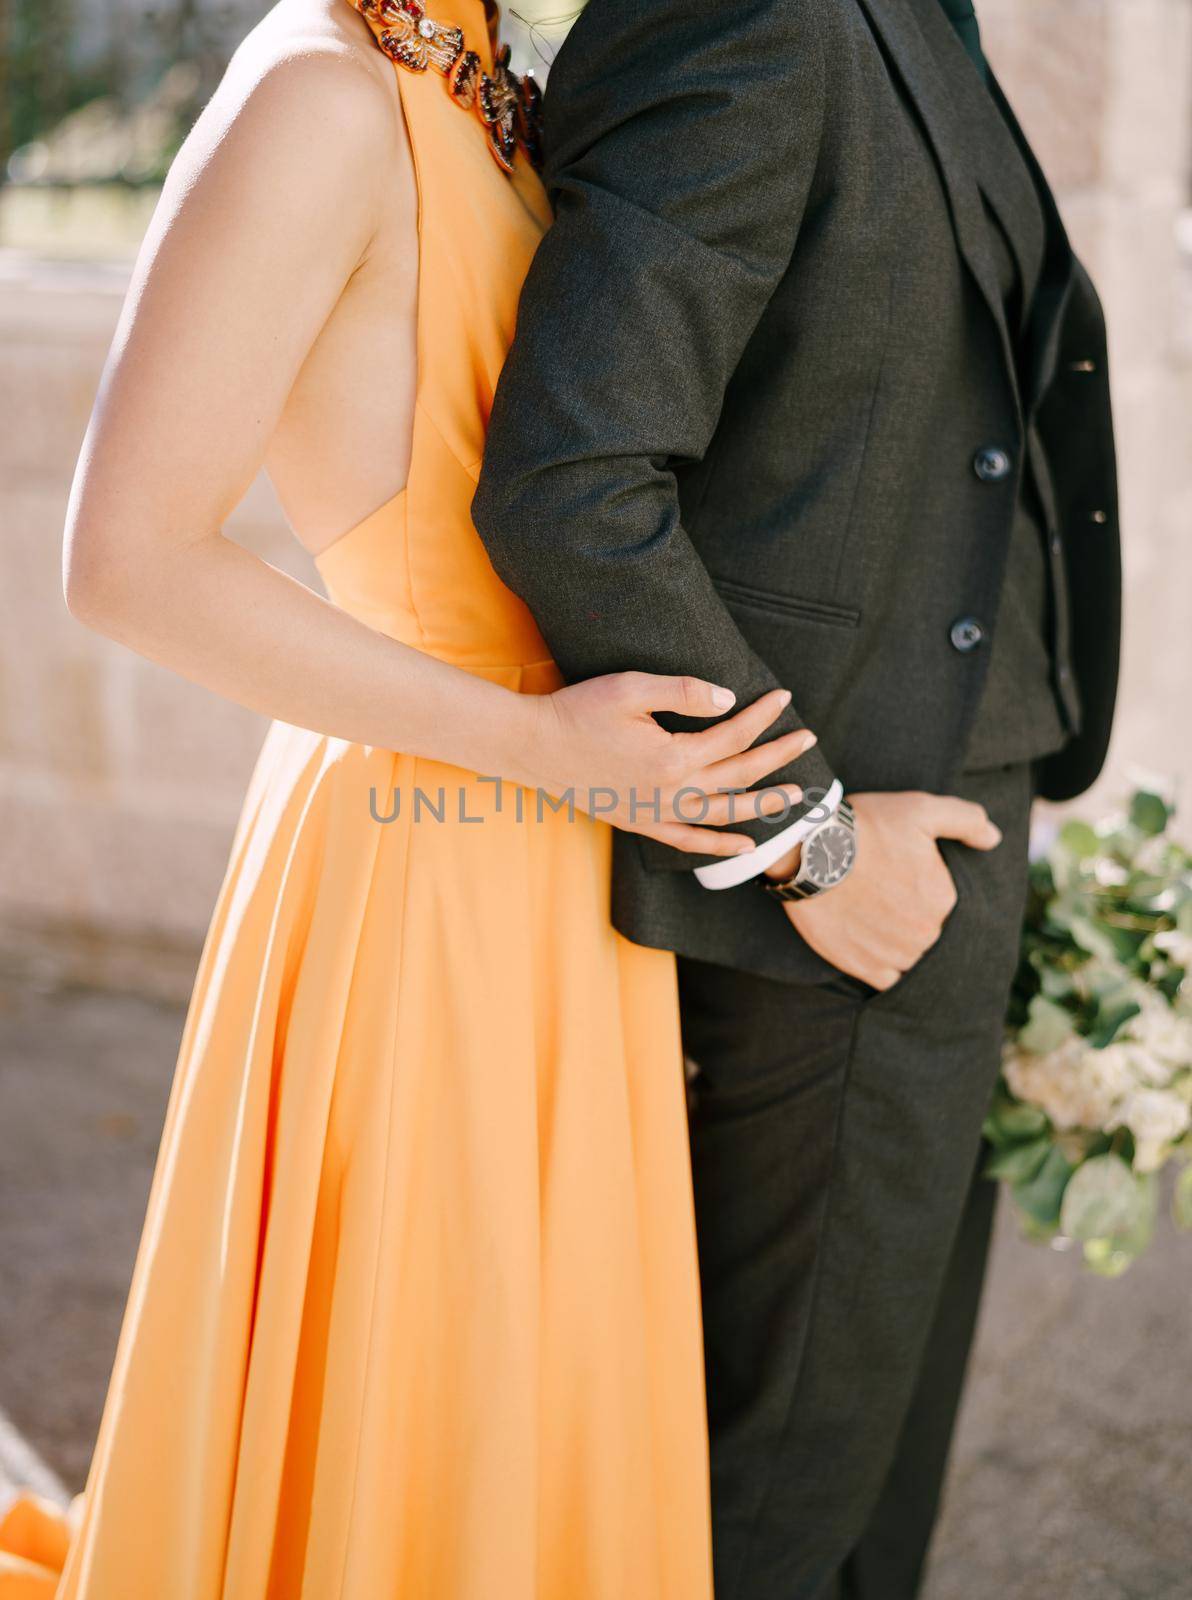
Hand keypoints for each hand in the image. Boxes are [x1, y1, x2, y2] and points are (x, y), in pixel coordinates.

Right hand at [517, 673, 817, 856]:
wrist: (534, 748)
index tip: (784, 697)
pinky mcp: (640, 823)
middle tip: (809, 740)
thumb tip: (728, 700)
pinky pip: (688, 840)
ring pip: (723, 813)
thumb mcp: (631, 688)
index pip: (734, 733)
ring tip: (796, 795)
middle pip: (739, 775)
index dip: (763, 715)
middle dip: (779, 757)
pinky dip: (718, 844)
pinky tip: (744, 844)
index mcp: (674, 756)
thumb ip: (683, 693)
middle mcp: (671, 792)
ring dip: (762, 805)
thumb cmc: (579, 711)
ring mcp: (657, 813)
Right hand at [776, 790, 1002, 989]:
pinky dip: (880, 963)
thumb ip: (967, 821)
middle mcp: (925, 933)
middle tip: (878, 889)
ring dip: (895, 939)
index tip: (895, 869)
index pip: (940, 900)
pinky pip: (886, 978)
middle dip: (907, 913)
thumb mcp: (922, 809)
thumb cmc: (867, 827)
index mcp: (943, 899)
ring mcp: (894, 954)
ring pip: (908, 953)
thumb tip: (994, 840)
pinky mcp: (864, 967)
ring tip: (867, 912)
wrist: (809, 851)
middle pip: (925, 928)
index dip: (918, 883)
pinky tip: (865, 939)